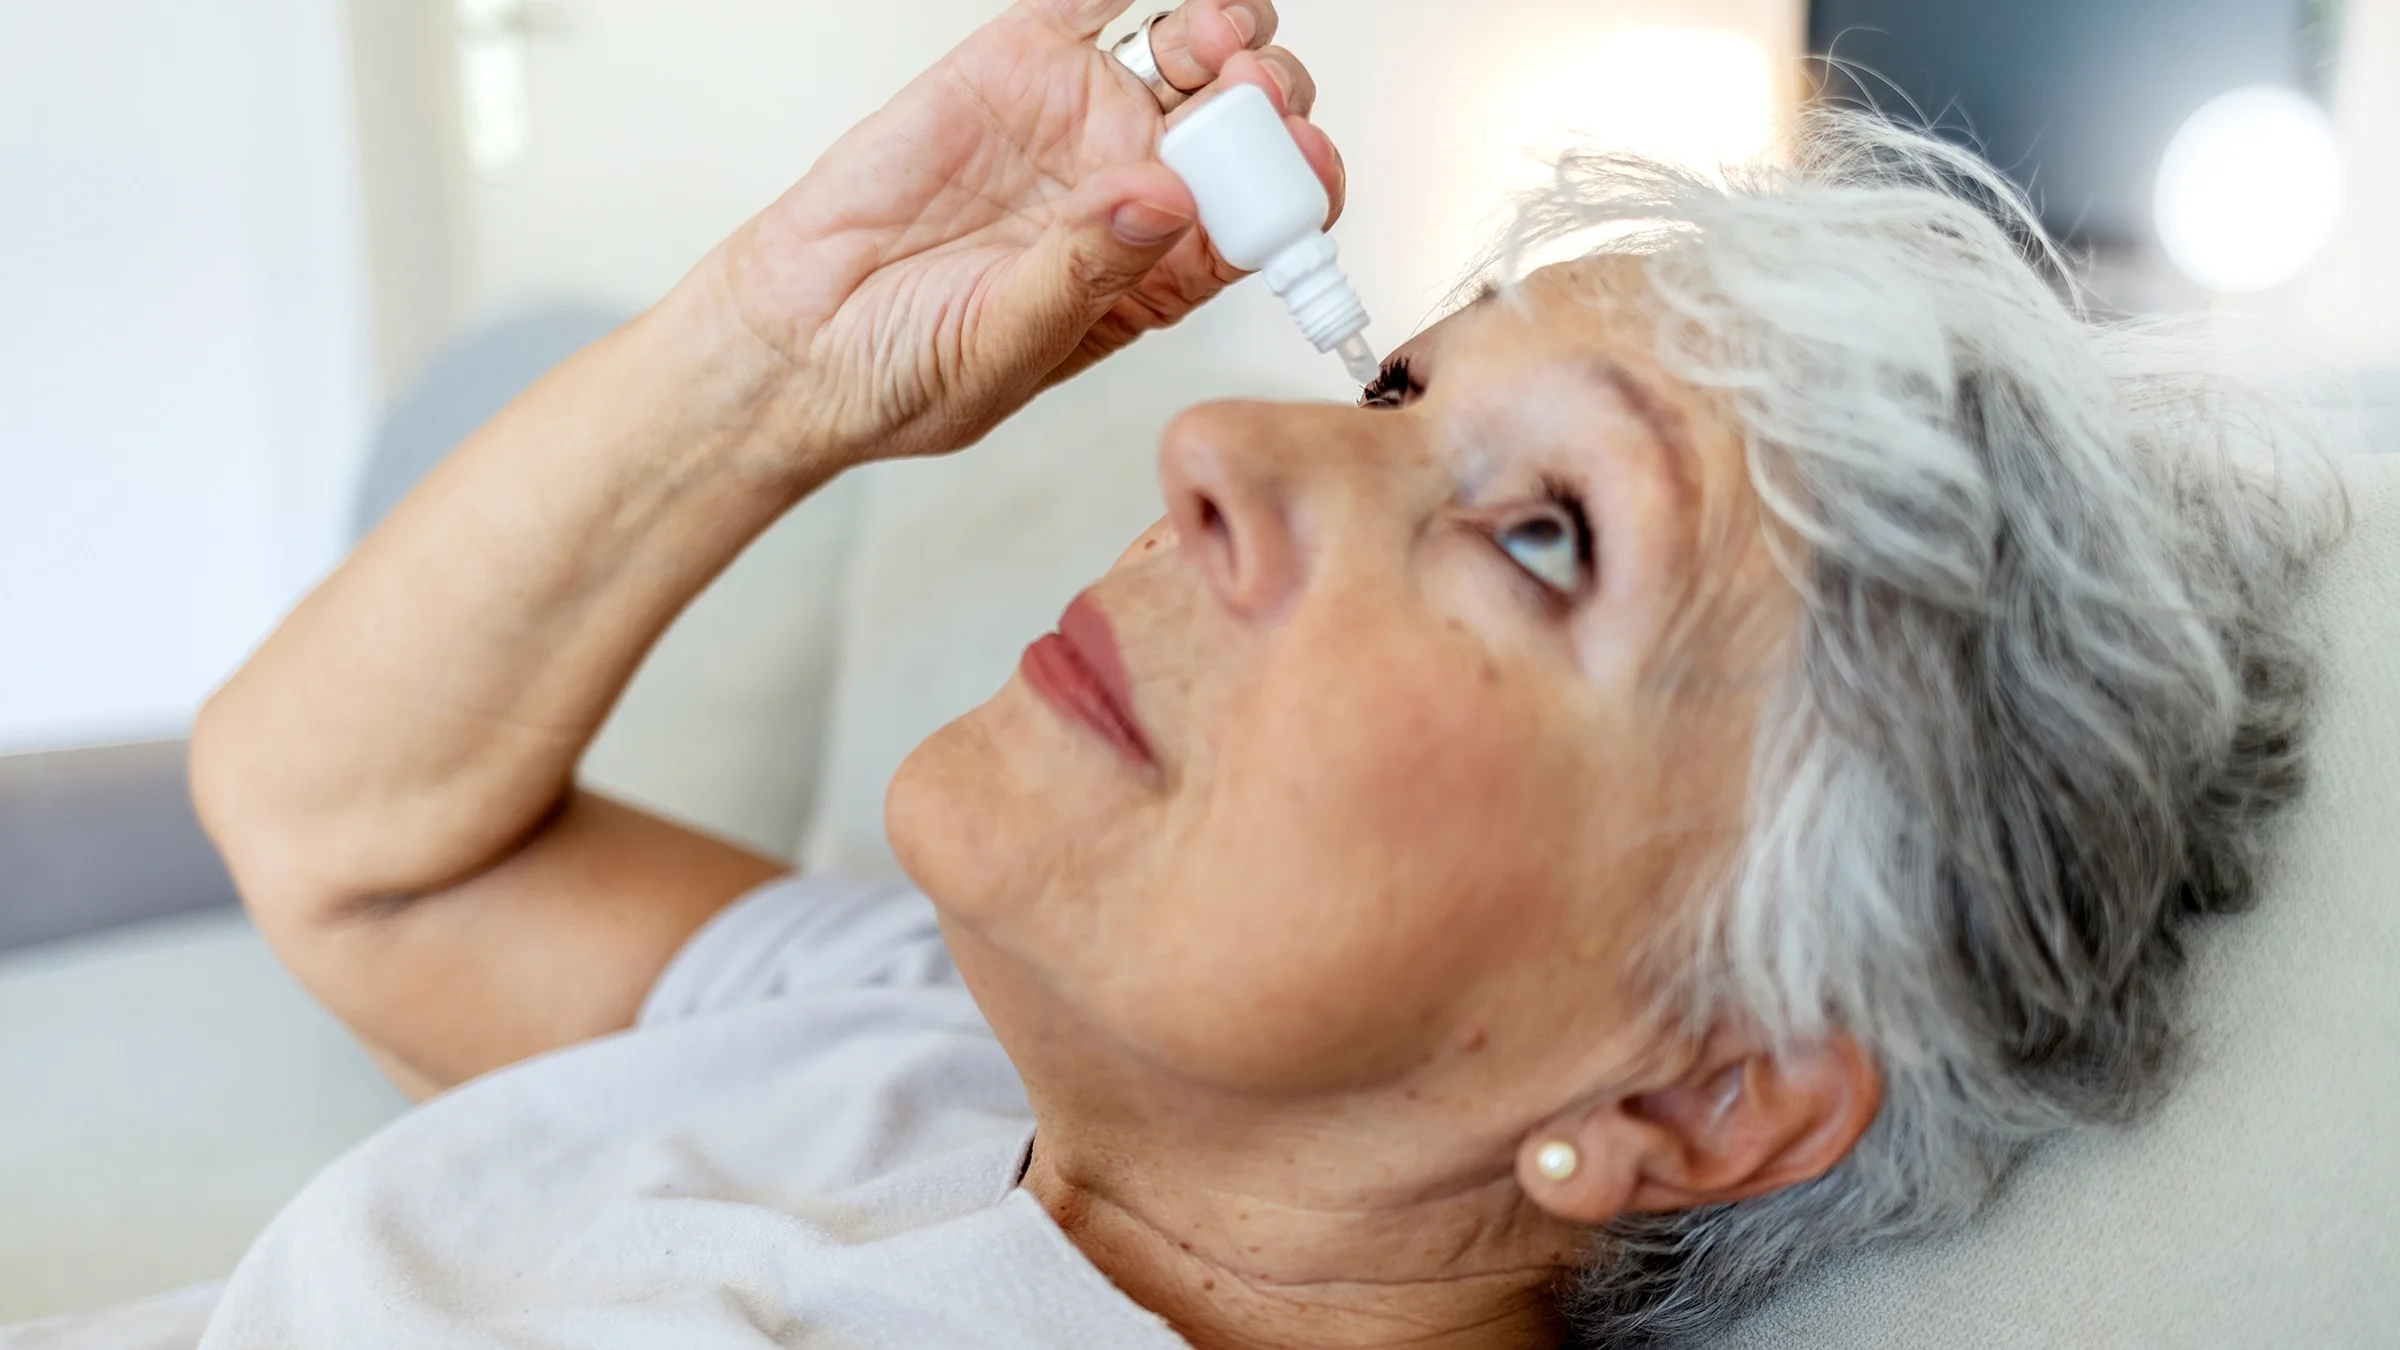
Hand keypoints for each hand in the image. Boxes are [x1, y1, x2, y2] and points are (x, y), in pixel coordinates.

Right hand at [708, 0, 1342, 465]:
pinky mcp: (1018, 65)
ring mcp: (1084, 122)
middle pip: (1249, 125)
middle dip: (1271, 98)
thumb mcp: (1005, 345)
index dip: (1298, 184)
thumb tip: (1166, 201)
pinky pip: (1092, 1)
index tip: (1300, 160)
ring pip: (1195, 53)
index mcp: (1161, 276)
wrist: (794, 339)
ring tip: (1215, 36)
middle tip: (1248, 93)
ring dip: (1228, 31)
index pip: (1267, 220)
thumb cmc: (906, 373)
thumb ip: (1087, 273)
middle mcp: (1140, 191)